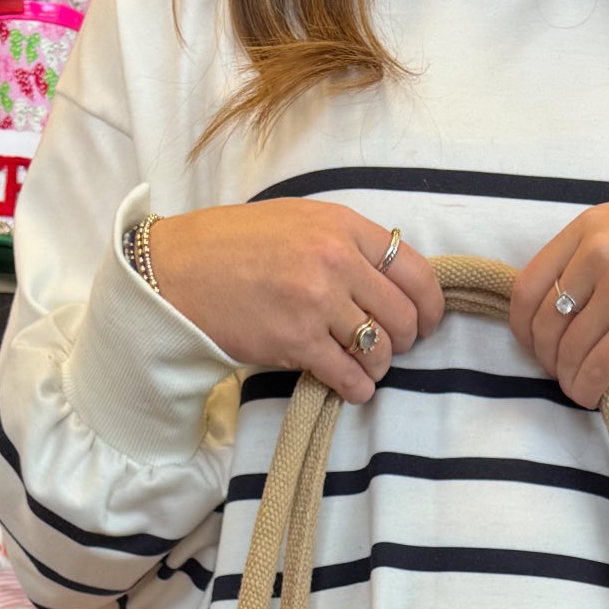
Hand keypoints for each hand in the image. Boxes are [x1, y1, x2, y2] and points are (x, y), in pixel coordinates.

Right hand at [146, 201, 444, 403]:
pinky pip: (349, 375)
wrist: (179, 270)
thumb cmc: (235, 245)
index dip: (430, 305)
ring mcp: (316, 301)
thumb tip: (390, 276)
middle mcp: (335, 260)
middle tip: (390, 348)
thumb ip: (346, 242)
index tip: (427, 322)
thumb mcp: (299, 220)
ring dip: (379, 366)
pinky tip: (352, 387)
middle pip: (403, 315)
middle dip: (405, 340)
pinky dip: (358, 388)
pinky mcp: (296, 341)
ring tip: (365, 366)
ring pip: (380, 348)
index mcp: (341, 225)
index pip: (414, 269)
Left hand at [509, 198, 608, 409]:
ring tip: (579, 386)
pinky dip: (586, 390)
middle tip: (560, 372)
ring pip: (568, 350)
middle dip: (546, 358)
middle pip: (544, 322)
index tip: (534, 345)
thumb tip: (560, 302)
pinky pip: (597, 367)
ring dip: (567, 379)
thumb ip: (595, 253)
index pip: (528, 284)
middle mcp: (601, 251)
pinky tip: (592, 396)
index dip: (523, 326)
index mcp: (592, 226)